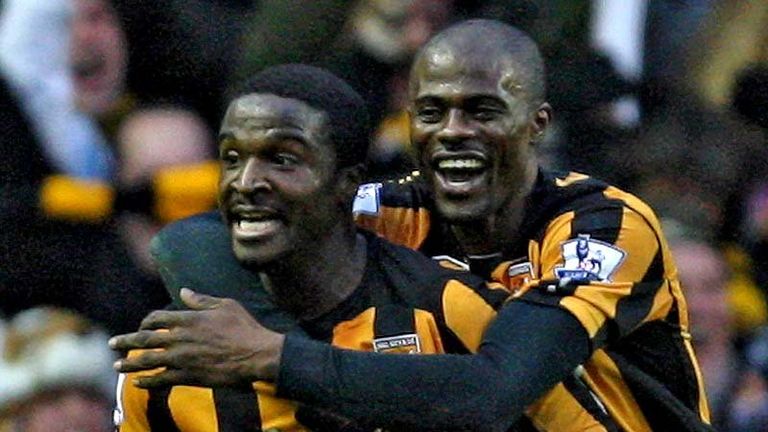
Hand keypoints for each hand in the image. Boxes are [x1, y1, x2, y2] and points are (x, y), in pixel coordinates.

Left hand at [109, 288, 284, 387]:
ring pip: (147, 361)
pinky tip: (138, 383)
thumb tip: (183, 292)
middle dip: (125, 341)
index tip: (141, 326)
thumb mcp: (225, 306)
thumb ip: (201, 300)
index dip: (146, 322)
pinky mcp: (188, 376)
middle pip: (144, 339)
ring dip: (129, 363)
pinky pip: (161, 379)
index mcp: (188, 319)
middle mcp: (180, 338)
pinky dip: (147, 381)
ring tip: (117, 366)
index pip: (157, 318)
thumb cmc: (245, 328)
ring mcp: (182, 358)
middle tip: (112, 344)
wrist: (256, 355)